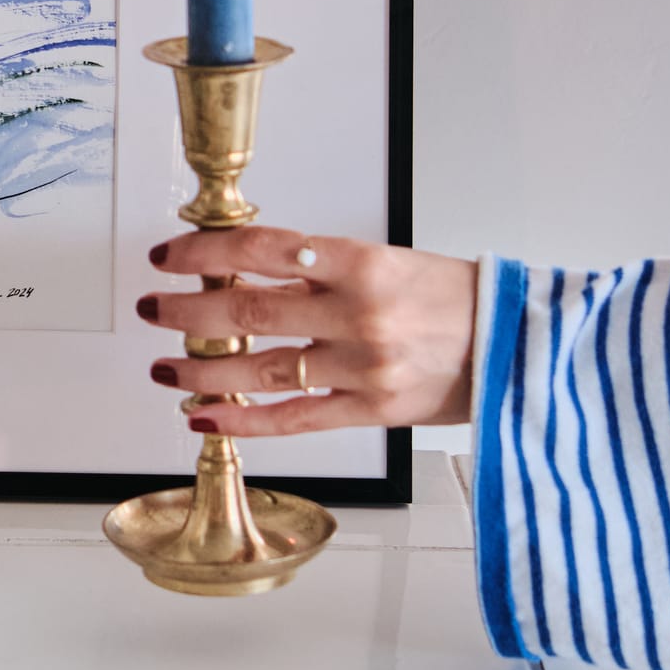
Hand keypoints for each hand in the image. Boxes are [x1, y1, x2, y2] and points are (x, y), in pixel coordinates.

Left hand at [135, 230, 477, 435]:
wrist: (516, 341)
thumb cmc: (450, 297)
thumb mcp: (386, 260)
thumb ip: (318, 270)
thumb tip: (244, 273)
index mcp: (361, 262)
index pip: (262, 250)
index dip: (205, 251)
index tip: (169, 256)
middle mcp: (358, 313)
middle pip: (250, 311)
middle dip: (188, 311)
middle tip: (153, 309)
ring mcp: (363, 366)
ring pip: (262, 369)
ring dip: (202, 371)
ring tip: (165, 369)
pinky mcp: (370, 409)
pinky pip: (293, 419)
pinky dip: (242, 419)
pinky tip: (204, 416)